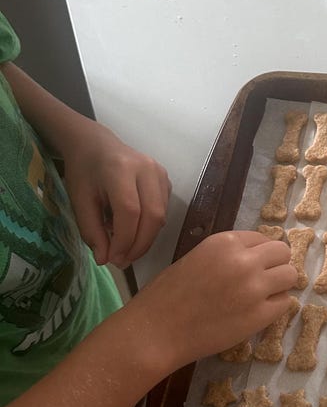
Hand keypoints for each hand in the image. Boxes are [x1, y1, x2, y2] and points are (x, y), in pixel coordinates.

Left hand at [61, 121, 170, 267]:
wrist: (95, 145)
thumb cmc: (84, 172)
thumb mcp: (80, 201)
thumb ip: (91, 230)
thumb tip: (105, 259)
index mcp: (120, 169)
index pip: (130, 211)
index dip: (124, 239)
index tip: (113, 259)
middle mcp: (146, 169)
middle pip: (152, 215)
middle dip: (139, 245)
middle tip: (123, 261)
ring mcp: (160, 173)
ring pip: (161, 216)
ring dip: (145, 239)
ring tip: (126, 249)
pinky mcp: (166, 179)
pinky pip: (163, 211)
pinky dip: (150, 228)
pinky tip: (134, 231)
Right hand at [122, 232, 297, 374]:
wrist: (157, 330)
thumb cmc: (167, 295)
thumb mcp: (197, 257)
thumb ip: (227, 254)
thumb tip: (256, 257)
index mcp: (225, 242)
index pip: (263, 238)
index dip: (260, 252)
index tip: (253, 264)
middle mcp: (244, 260)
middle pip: (283, 253)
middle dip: (276, 264)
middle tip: (263, 280)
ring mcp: (255, 288)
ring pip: (290, 276)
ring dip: (280, 285)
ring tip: (262, 296)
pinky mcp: (259, 315)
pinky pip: (284, 303)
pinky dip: (275, 307)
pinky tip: (257, 312)